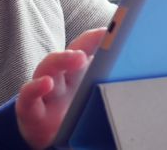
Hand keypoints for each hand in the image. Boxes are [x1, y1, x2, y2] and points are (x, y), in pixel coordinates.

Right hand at [16, 28, 106, 149]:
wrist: (50, 142)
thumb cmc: (72, 118)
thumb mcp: (92, 99)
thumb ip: (108, 84)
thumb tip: (137, 74)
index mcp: (76, 74)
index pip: (84, 48)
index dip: (96, 38)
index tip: (113, 29)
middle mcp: (60, 78)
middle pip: (67, 55)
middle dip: (84, 43)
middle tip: (101, 39)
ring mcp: (44, 92)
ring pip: (48, 68)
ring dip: (62, 59)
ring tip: (79, 57)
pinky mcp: (31, 111)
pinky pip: (28, 96)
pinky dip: (35, 88)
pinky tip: (45, 83)